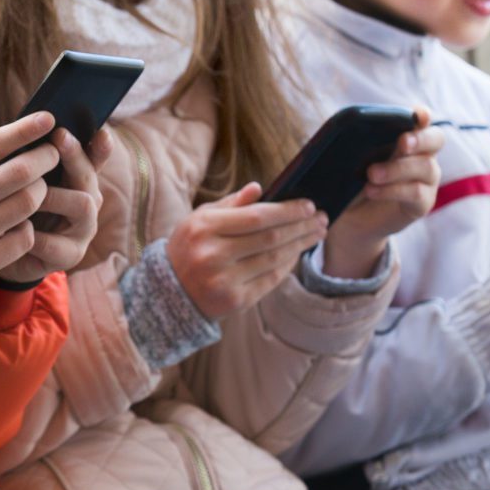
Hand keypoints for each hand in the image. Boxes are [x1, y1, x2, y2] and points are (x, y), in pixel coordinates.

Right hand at [0, 112, 60, 294]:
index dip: (25, 130)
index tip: (48, 118)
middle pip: (20, 172)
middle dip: (45, 157)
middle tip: (52, 152)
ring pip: (28, 202)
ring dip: (41, 190)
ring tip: (38, 185)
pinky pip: (25, 237)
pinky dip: (30, 226)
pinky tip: (23, 221)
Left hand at [0, 128, 104, 283]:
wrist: (2, 251)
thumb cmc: (14, 205)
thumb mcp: (20, 179)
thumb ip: (29, 158)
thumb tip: (30, 123)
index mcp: (77, 179)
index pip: (95, 157)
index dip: (100, 145)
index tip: (100, 130)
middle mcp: (88, 201)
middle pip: (89, 176)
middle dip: (75, 156)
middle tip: (60, 137)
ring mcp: (82, 229)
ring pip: (83, 205)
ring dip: (55, 195)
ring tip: (31, 191)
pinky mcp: (69, 256)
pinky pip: (54, 243)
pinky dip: (34, 234)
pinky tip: (17, 227)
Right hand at [167, 183, 327, 319]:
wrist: (168, 291)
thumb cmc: (189, 247)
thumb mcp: (199, 219)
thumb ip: (230, 204)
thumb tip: (259, 189)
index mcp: (204, 228)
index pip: (256, 216)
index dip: (287, 211)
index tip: (309, 205)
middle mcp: (213, 254)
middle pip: (270, 238)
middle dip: (301, 227)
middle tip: (320, 219)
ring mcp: (224, 280)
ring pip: (274, 259)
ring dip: (300, 246)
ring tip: (315, 234)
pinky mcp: (234, 301)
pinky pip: (271, 280)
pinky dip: (287, 265)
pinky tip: (297, 254)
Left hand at [321, 110, 443, 278]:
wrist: (349, 217)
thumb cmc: (349, 180)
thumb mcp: (349, 159)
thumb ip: (355, 142)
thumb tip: (347, 128)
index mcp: (406, 137)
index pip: (422, 120)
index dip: (422, 115)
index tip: (416, 114)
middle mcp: (422, 155)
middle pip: (436, 139)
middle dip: (420, 138)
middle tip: (402, 142)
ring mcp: (426, 179)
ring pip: (426, 167)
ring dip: (397, 169)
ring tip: (371, 174)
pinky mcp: (422, 203)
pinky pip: (416, 192)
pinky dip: (393, 190)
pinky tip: (372, 190)